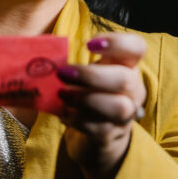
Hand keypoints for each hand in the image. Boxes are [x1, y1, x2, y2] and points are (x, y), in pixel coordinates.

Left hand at [58, 33, 146, 178]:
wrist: (100, 133)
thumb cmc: (90, 92)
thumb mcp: (88, 73)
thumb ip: (74, 60)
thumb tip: (41, 52)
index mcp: (127, 66)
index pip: (137, 47)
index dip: (118, 42)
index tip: (89, 44)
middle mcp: (133, 90)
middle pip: (125, 79)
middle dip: (91, 76)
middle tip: (62, 73)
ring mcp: (126, 115)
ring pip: (118, 107)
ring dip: (86, 99)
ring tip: (62, 95)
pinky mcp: (112, 135)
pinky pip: (99, 128)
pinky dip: (78, 119)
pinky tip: (64, 113)